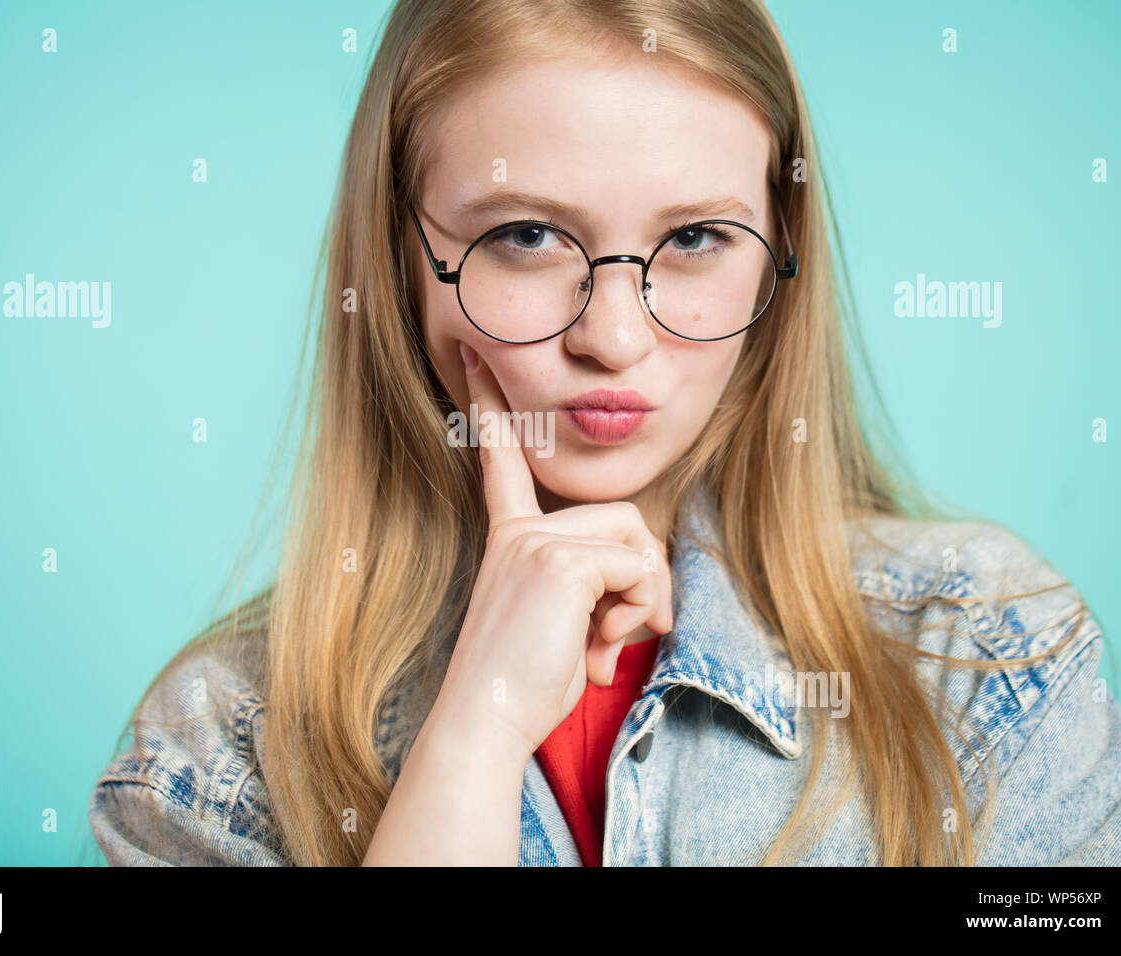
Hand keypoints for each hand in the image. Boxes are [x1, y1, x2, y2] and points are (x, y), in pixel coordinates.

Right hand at [432, 342, 673, 759]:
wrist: (485, 719)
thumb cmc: (521, 683)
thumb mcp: (558, 621)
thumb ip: (591, 586)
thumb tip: (647, 588)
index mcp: (510, 538)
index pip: (503, 463)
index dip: (491, 412)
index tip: (473, 360)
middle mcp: (521, 531)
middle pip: (623, 516)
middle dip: (646, 577)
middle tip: (628, 631)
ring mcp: (538, 542)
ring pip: (636, 538)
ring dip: (644, 597)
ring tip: (607, 643)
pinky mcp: (561, 562)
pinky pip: (637, 569)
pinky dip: (637, 613)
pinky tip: (600, 649)